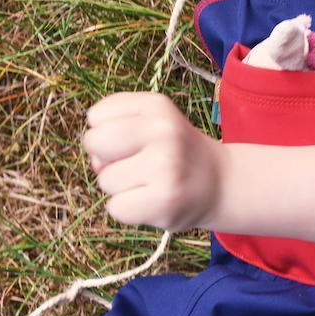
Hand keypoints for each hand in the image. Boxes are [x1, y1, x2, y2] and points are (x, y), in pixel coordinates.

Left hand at [82, 91, 222, 231]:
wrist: (220, 182)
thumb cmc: (173, 151)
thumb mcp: (152, 119)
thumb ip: (115, 123)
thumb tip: (95, 160)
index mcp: (156, 105)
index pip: (95, 116)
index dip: (104, 132)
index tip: (130, 140)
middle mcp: (164, 130)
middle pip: (94, 143)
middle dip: (104, 158)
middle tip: (133, 163)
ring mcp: (166, 165)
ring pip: (105, 180)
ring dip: (120, 187)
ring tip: (149, 183)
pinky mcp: (165, 199)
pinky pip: (116, 208)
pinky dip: (128, 210)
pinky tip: (151, 200)